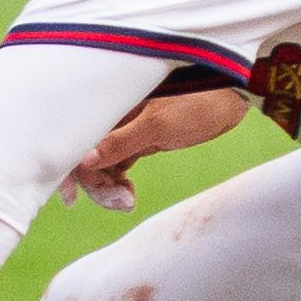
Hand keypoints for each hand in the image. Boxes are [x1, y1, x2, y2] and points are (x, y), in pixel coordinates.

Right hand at [60, 88, 250, 211]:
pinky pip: (117, 165)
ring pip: (101, 164)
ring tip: (127, 202)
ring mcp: (125, 128)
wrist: (232, 97)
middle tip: (119, 203)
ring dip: (107, 187)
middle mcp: (112, 115)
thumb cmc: (199, 102)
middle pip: (85, 155)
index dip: (68, 166)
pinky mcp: (140, 139)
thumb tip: (84, 161)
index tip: (70, 196)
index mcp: (110, 104)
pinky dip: (118, 183)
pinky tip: (128, 196)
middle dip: (95, 184)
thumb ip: (120, 142)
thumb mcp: (159, 125)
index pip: (75, 136)